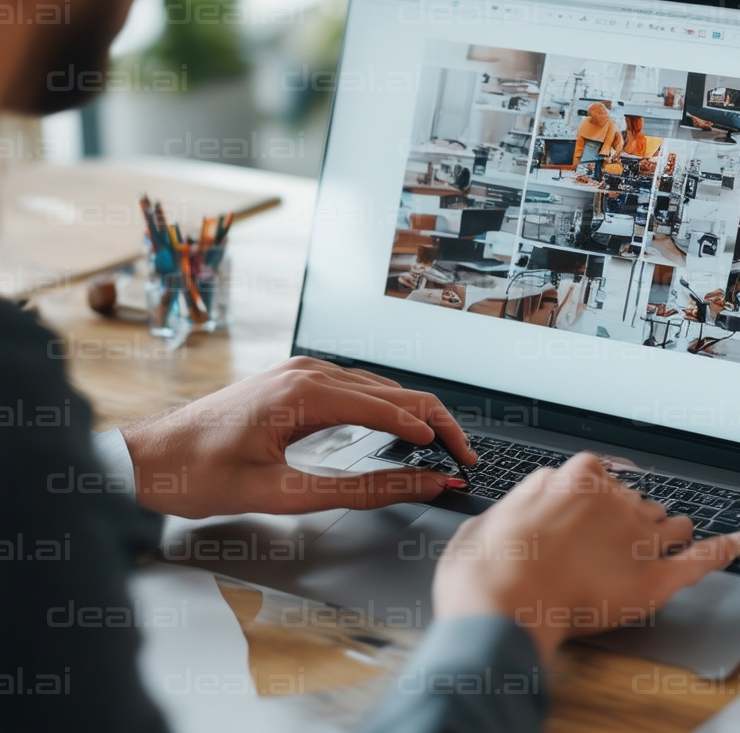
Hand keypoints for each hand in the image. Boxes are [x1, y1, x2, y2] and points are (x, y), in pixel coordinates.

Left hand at [121, 357, 475, 517]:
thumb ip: (356, 489)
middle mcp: (308, 371)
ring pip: (378, 386)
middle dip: (434, 421)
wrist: (149, 458)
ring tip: (440, 444)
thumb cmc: (200, 474)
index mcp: (305, 392)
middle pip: (392, 390)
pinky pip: (356, 387)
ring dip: (413, 413)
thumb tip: (412, 484)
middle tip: (462, 453)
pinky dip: (387, 407)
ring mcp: (302, 372)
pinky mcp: (296, 381)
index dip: (432, 435)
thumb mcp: (282, 494)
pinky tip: (398, 425)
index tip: (458, 460)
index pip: (391, 408)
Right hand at [432, 452, 739, 662]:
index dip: (594, 499)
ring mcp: (635, 537)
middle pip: (634, 502)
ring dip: (671, 531)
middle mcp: (609, 499)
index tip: (591, 510)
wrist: (498, 606)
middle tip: (620, 538)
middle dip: (631, 518)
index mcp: (570, 477)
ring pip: (667, 526)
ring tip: (677, 536)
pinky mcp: (654, 579)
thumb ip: (515, 510)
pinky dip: (725, 548)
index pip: (596, 478)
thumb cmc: (484, 571)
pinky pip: (701, 559)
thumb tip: (519, 514)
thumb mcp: (485, 524)